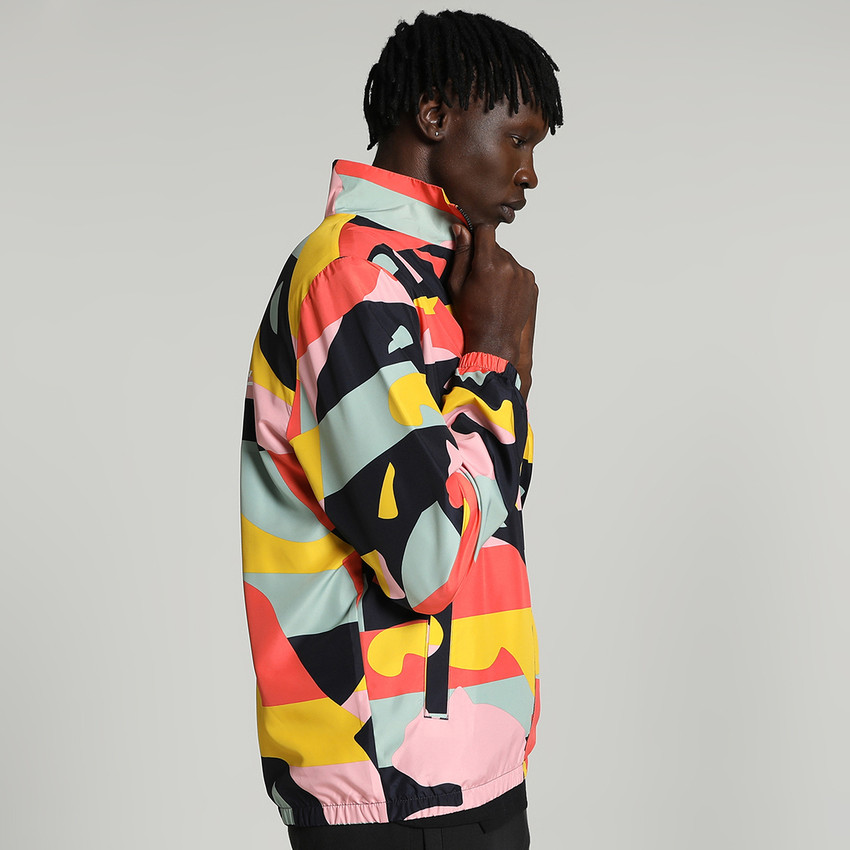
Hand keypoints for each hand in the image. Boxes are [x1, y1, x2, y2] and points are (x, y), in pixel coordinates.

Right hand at [446, 224, 537, 380]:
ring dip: (500, 269)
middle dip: (487, 258)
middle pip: (497, 248)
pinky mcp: (532, 283)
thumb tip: (461, 228)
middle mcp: (509, 265)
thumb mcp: (457, 284)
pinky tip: (503, 296)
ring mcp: (523, 275)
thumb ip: (462, 253)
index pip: (485, 230)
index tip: (474, 246)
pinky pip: (519, 272)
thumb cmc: (472, 315)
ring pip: (508, 260)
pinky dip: (511, 279)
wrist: (494, 340)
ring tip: (493, 291)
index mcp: (488, 264)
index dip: (478, 235)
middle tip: (480, 280)